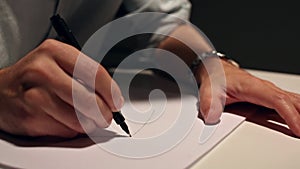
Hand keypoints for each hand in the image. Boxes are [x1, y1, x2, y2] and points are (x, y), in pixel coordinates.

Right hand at [0, 39, 123, 137]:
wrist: (1, 91)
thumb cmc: (34, 77)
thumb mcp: (58, 62)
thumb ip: (84, 74)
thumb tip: (111, 96)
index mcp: (55, 51)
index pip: (95, 73)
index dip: (111, 91)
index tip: (116, 101)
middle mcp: (43, 71)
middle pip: (89, 99)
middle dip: (104, 113)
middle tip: (106, 116)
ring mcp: (35, 95)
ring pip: (79, 119)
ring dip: (88, 124)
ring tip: (86, 118)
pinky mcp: (30, 117)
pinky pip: (65, 131)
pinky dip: (72, 130)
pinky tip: (65, 120)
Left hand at [196, 57, 299, 136]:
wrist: (214, 69)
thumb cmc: (215, 77)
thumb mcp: (208, 90)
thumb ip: (209, 103)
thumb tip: (211, 115)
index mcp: (253, 87)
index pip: (277, 100)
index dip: (290, 115)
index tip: (298, 128)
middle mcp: (264, 88)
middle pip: (291, 101)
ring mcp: (268, 91)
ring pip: (293, 100)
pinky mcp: (267, 94)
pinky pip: (288, 102)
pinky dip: (297, 110)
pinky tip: (299, 117)